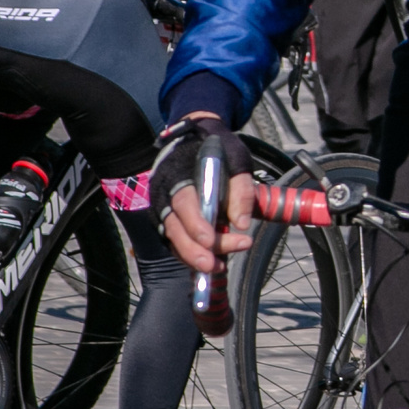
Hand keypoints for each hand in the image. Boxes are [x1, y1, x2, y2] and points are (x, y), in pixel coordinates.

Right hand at [154, 114, 255, 272]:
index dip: (195, 224)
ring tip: (218, 267)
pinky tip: (211, 261)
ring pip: (173, 238)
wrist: (198, 141)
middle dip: (193, 250)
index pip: (184, 203)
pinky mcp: (170, 220)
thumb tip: (242, 224)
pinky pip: (175, 242)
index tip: (212, 240)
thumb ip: (240, 190)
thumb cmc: (220, 151)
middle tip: (215, 265)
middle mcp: (166, 194)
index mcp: (179, 175)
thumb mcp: (237, 161)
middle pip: (175, 227)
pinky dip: (190, 254)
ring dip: (193, 256)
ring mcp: (165, 209)